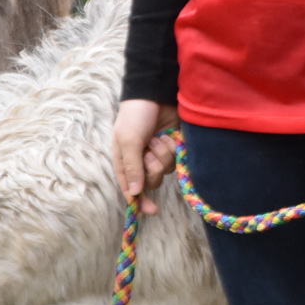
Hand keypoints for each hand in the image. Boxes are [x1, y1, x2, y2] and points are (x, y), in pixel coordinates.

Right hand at [113, 99, 179, 213]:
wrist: (155, 93)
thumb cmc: (135, 117)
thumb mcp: (128, 141)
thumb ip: (132, 167)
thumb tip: (134, 194)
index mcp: (125, 163)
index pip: (132, 189)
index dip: (141, 202)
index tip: (152, 211)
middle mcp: (142, 162)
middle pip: (152, 181)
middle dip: (153, 167)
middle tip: (150, 150)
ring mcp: (159, 154)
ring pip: (167, 169)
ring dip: (164, 153)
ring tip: (159, 137)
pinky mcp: (174, 146)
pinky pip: (178, 157)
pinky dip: (174, 147)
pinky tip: (170, 135)